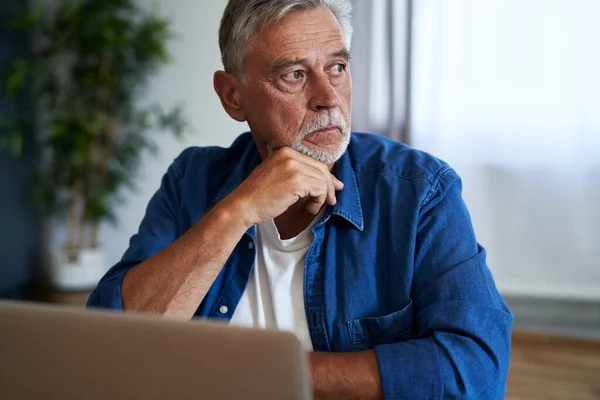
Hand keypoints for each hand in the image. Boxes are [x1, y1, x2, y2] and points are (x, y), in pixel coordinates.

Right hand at [224, 146, 343, 226]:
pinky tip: (310, 208)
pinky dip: (319, 200)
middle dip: (329, 185)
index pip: (313, 161)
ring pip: (322, 179)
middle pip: (321, 169)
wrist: (243, 206)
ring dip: (323, 196)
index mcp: (284, 151)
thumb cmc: (258, 196)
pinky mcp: (297, 181)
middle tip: (331, 199)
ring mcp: (293, 167)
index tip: (331, 187)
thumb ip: (295, 172)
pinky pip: (320, 189)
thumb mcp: (276, 175)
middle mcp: (290, 155)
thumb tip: (320, 178)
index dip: (325, 176)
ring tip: (315, 207)